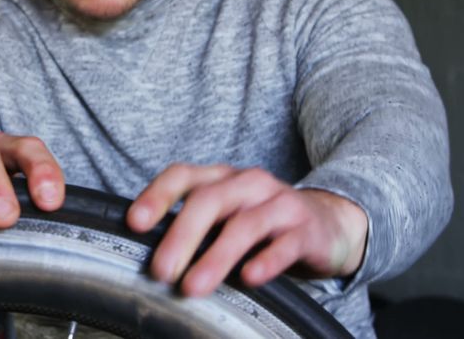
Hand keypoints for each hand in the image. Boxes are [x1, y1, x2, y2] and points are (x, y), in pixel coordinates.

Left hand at [126, 164, 367, 296]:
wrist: (329, 224)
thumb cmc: (264, 222)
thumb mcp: (226, 215)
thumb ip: (193, 227)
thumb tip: (147, 256)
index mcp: (222, 178)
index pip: (183, 176)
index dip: (157, 196)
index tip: (134, 223)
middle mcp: (249, 184)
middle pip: (209, 201)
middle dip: (181, 235)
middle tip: (161, 270)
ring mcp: (279, 205)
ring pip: (244, 226)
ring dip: (216, 257)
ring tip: (193, 286)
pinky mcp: (306, 231)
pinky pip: (284, 245)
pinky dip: (265, 261)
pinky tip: (249, 278)